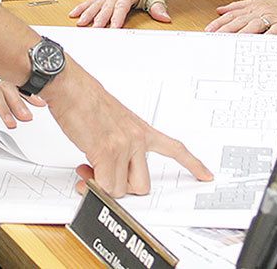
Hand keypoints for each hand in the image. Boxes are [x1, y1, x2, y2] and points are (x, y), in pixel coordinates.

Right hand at [43, 60, 212, 197]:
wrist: (70, 87)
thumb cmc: (86, 101)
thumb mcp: (114, 122)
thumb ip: (119, 146)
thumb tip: (108, 171)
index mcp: (142, 129)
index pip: (175, 148)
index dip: (193, 164)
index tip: (206, 175)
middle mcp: (138, 138)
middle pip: (142, 185)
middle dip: (122, 187)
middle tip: (104, 174)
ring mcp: (124, 145)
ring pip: (120, 189)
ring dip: (103, 184)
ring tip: (89, 166)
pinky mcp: (107, 151)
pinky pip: (104, 185)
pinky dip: (92, 184)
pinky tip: (85, 168)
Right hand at [69, 0, 169, 27]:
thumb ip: (158, 6)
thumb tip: (165, 17)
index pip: (122, 6)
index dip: (117, 17)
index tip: (114, 27)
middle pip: (106, 7)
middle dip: (100, 19)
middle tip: (95, 30)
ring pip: (96, 4)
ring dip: (88, 14)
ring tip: (81, 24)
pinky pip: (90, 1)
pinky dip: (81, 7)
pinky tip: (74, 15)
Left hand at [205, 0, 276, 34]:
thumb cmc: (276, 2)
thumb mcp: (254, 0)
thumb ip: (236, 6)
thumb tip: (220, 10)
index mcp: (251, 7)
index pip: (231, 15)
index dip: (219, 22)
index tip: (209, 30)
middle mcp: (259, 12)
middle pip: (240, 21)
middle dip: (226, 30)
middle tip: (215, 38)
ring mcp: (271, 17)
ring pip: (255, 25)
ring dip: (243, 33)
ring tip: (233, 41)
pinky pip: (276, 29)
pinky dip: (269, 35)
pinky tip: (262, 42)